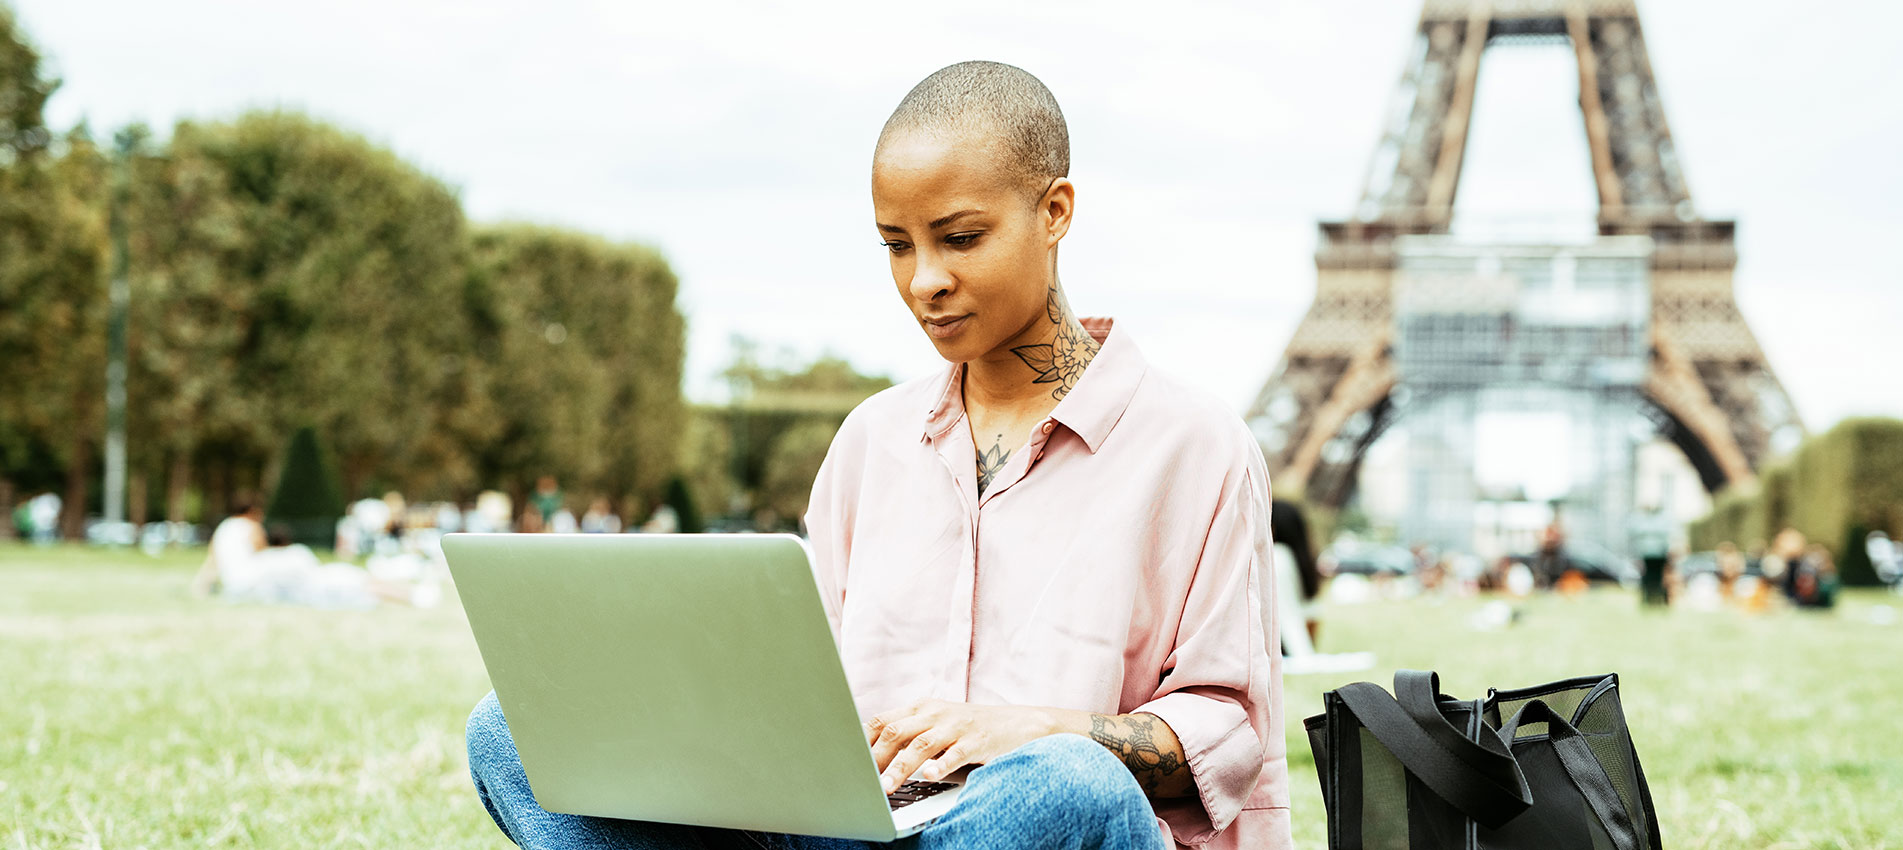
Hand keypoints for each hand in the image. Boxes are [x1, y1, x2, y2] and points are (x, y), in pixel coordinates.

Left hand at [863, 699, 1064, 793]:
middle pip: (896, 732)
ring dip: (899, 767)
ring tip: (886, 787)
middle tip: (859, 780)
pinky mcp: (976, 740)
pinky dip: (940, 765)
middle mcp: (935, 713)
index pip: (882, 721)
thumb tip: (869, 753)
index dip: (861, 741)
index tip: (845, 761)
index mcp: (921, 708)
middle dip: (874, 758)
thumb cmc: (971, 729)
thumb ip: (908, 733)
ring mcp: (956, 726)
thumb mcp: (937, 725)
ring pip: (920, 744)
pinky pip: (954, 753)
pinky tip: (929, 776)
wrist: (1019, 725)